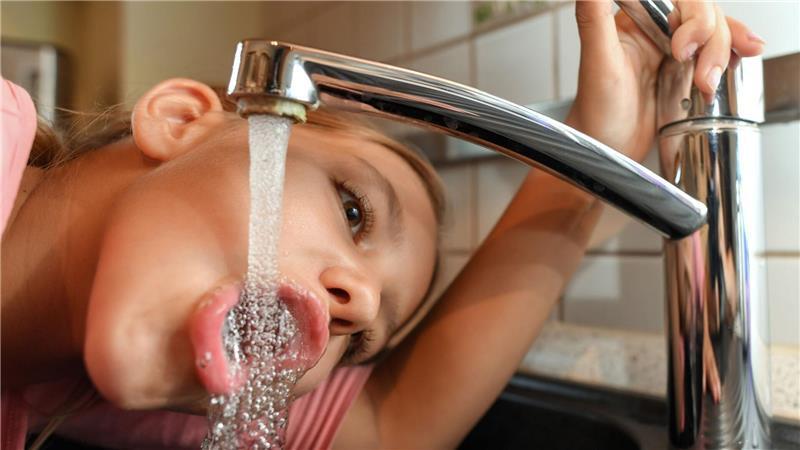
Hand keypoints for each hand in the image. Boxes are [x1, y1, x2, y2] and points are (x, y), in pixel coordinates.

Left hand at [566, 0, 764, 162]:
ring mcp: (672, 53)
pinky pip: (716, 54)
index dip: (694, 15)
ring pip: (714, 33)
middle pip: (702, 14)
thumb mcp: (596, 61)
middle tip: (698, 73)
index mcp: (634, 21)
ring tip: (707, 83)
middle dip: (712, 39)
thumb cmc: (594, 112)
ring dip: (722, 52)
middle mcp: (654, 32)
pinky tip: (741, 58)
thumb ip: (593, 17)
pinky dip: (731, 55)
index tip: (686, 46)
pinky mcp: (685, 74)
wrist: (606, 152)